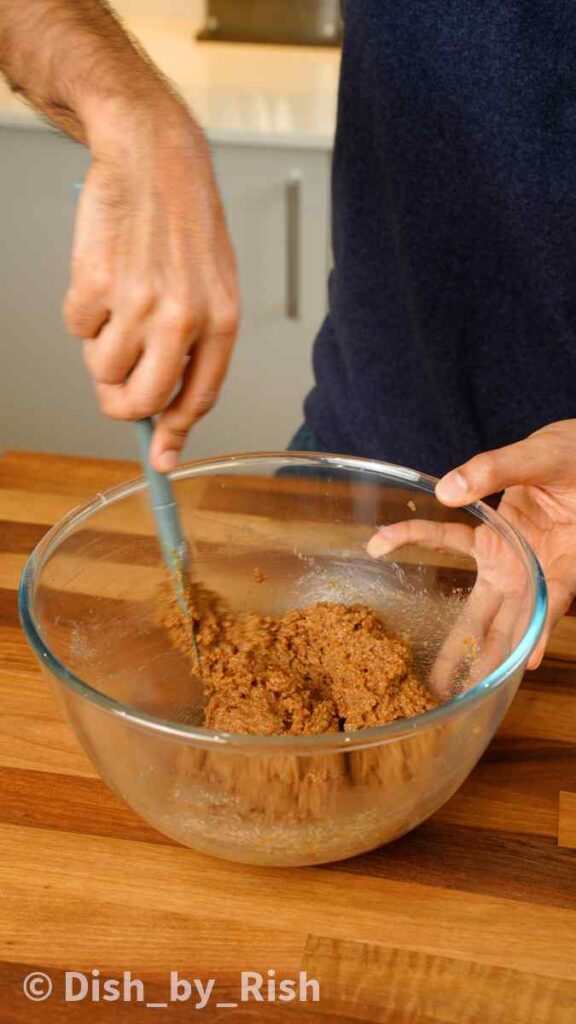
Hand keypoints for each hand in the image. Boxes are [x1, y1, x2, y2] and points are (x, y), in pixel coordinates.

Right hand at [63, 96, 239, 471]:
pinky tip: (101, 277)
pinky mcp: (96, 283)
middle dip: (121, 404)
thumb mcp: (212, 287)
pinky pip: (76, 328)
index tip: (160, 457)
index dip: (173, 434)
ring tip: (116, 305)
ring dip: (100, 348)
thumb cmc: (185, 222)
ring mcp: (138, 302)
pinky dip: (81, 311)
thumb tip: (166, 405)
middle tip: (114, 386)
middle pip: (141, 401)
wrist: (153, 158)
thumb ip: (193, 346)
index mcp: (221, 322)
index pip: (196, 399)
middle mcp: (183, 319)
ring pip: (102, 369)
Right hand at [369, 420, 575, 676]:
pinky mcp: (567, 576)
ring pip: (509, 621)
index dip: (406, 538)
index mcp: (491, 530)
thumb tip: (445, 492)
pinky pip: (550, 607)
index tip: (374, 545)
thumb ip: (492, 469)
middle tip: (424, 682)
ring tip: (471, 688)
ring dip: (493, 654)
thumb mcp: (529, 456)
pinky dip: (541, 633)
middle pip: (473, 609)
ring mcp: (538, 574)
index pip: (439, 539)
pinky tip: (529, 659)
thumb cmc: (571, 453)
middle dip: (452, 646)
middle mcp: (509, 560)